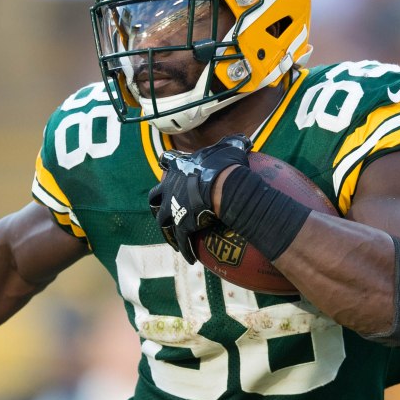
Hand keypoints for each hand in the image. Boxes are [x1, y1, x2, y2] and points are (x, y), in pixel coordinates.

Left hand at [148, 134, 250, 261]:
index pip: (167, 163)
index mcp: (178, 169)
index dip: (168, 166)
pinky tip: (190, 258)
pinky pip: (181, 240)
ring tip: (173, 241)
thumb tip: (245, 140)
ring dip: (167, 231)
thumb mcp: (230, 148)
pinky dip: (185, 249)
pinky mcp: (181, 225)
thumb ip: (233, 144)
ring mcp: (173, 208)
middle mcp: (169, 188)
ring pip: (163, 222)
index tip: (168, 169)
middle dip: (156, 205)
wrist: (221, 186)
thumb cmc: (225, 165)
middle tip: (161, 211)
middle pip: (155, 198)